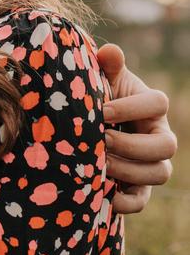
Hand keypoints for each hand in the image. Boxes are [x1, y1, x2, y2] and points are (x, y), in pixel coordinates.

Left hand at [97, 44, 176, 213]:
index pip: (158, 103)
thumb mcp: (102, 80)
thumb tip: (110, 52)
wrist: (88, 128)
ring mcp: (153, 164)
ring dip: (129, 170)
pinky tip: (103, 193)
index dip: (132, 108)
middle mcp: (160, 137)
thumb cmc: (99, 98)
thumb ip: (107, 66)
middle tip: (101, 140)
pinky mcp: (138, 189)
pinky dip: (125, 202)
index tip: (102, 111)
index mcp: (152, 106)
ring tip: (99, 163)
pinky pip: (142, 201)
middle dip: (132, 144)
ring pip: (159, 173)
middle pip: (167, 145)